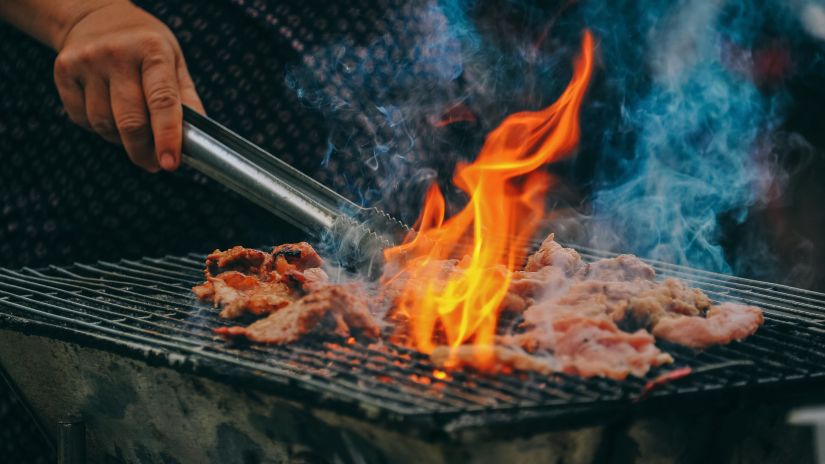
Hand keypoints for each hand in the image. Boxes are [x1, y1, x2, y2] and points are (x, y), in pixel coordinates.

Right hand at [53, 1, 203, 171]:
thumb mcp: (175, 61)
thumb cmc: (144, 46)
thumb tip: (196, 140)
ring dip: (121, 140)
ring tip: (133, 132)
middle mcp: (117, 54)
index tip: (170, 164)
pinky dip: (99, 128)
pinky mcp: (63, 71)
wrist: (96, 17)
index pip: (162, 101)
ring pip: (104, 125)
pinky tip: (109, 114)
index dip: (168, 137)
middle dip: (143, 151)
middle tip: (154, 163)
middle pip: (130, 121)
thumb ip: (186, 99)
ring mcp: (86, 62)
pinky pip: (82, 119)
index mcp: (153, 50)